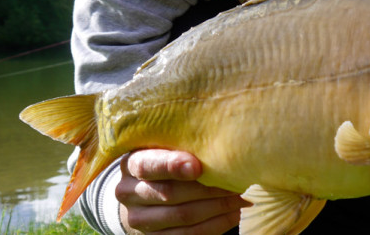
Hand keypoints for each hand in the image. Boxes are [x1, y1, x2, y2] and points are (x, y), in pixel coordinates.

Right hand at [116, 149, 249, 233]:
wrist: (142, 192)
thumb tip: (220, 145)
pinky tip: (233, 214)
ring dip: (218, 207)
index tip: (198, 166)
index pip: (147, 165)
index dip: (172, 166)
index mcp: (131, 164)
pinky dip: (216, 225)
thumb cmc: (164, 161)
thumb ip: (182, 146)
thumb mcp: (164, 148)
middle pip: (170, 193)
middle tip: (237, 182)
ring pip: (183, 215)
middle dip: (209, 188)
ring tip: (241, 198)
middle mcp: (128, 192)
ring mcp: (138, 219)